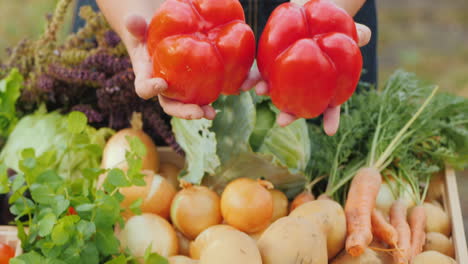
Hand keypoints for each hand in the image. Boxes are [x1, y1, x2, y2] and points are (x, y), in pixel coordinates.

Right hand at [124, 15, 211, 119]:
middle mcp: (164, 89)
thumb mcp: (140, 30)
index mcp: (147, 78)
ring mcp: (180, 89)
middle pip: (171, 105)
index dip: (150, 89)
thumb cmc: (148, 35)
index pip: (144, 88)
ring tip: (212, 114)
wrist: (161, 39)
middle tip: (198, 112)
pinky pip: (207, 91)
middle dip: (184, 111)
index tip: (161, 84)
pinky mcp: (196, 84)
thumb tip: (131, 21)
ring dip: (201, 110)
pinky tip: (236, 91)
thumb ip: (136, 27)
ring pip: (189, 104)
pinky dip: (221, 92)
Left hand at [253, 23, 371, 135]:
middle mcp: (304, 89)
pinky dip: (251, 80)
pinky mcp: (271, 66)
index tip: (330, 130)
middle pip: (299, 105)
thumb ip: (357, 35)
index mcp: (325, 87)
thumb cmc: (332, 33)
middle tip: (283, 121)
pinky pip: (260, 74)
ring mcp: (286, 79)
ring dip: (269, 93)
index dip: (331, 118)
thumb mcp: (347, 34)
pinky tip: (244, 85)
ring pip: (278, 91)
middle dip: (290, 115)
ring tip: (262, 92)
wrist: (310, 22)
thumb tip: (365, 34)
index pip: (331, 106)